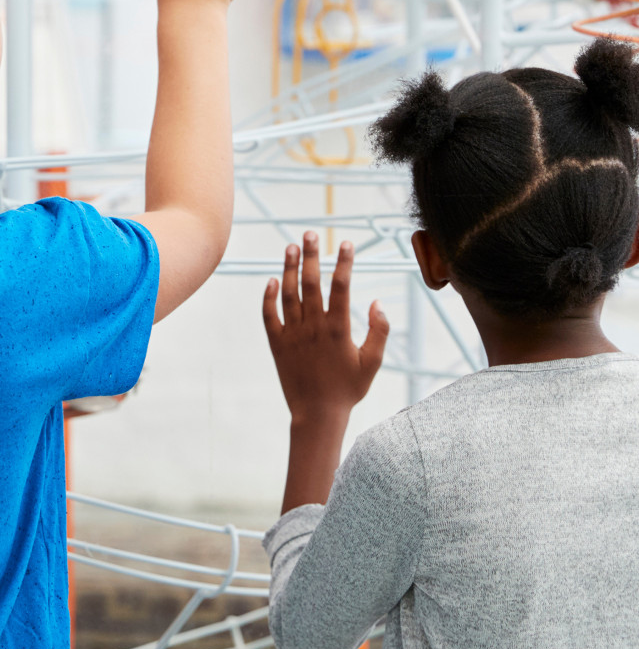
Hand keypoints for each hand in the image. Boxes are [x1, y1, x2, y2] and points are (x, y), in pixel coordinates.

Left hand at [263, 232, 388, 426]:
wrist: (317, 415)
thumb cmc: (348, 390)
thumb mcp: (373, 363)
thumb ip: (379, 331)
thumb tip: (377, 302)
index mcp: (338, 329)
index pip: (341, 286)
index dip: (343, 262)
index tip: (345, 243)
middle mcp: (313, 327)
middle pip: (311, 282)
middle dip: (312, 255)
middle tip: (310, 233)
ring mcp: (293, 334)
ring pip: (289, 293)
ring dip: (290, 268)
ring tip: (290, 246)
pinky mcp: (277, 344)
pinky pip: (269, 315)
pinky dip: (268, 296)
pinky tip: (272, 279)